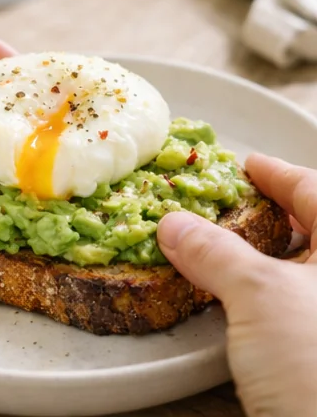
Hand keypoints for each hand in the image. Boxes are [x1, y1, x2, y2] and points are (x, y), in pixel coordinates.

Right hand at [158, 154, 316, 416]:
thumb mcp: (259, 295)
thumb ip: (214, 250)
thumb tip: (176, 226)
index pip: (316, 191)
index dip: (279, 173)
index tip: (249, 163)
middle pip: (314, 236)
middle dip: (269, 217)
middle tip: (227, 204)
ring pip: (301, 279)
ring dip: (259, 263)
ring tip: (218, 252)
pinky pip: (291, 315)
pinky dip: (260, 303)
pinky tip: (233, 307)